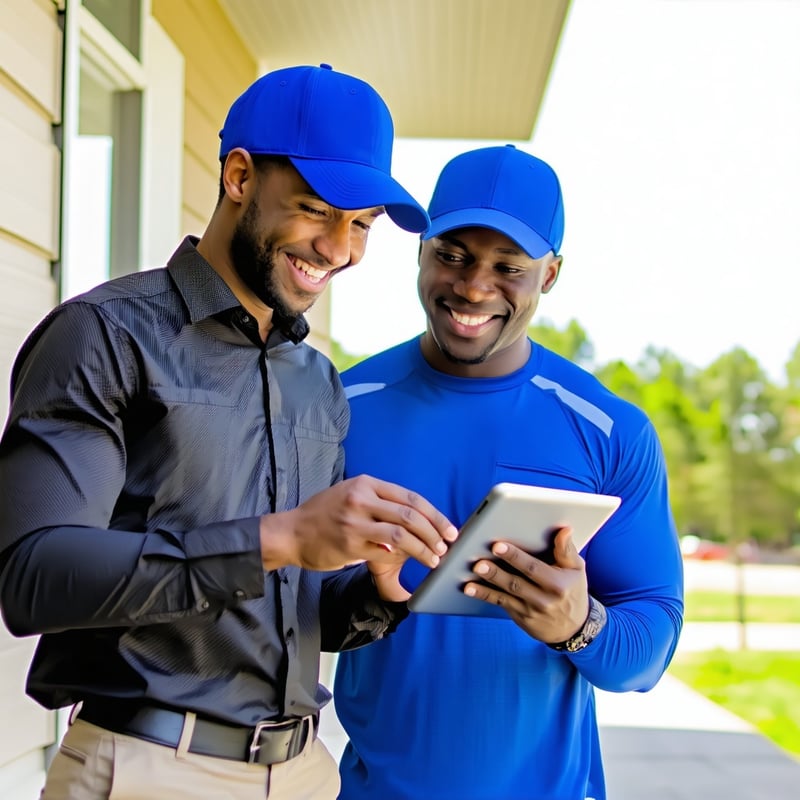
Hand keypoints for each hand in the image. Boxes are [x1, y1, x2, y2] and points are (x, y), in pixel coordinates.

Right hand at [259, 475, 457, 576]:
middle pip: (411, 516)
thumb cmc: (323, 514)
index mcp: (366, 484)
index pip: (410, 498)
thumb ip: (378, 502)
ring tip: (434, 558)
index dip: (434, 515)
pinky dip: (401, 558)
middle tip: (447, 545)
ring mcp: (355, 522)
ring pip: (402, 535)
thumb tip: (413, 518)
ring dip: (424, 548)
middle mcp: (362, 499)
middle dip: (435, 532)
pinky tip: (410, 563)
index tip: (449, 528)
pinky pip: (384, 552)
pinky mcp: (350, 545)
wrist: (291, 532)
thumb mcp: (350, 494)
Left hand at [463, 527, 589, 642]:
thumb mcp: (576, 570)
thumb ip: (567, 550)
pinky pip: (500, 604)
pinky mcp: (520, 617)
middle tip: (478, 562)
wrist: (573, 628)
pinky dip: (484, 595)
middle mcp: (543, 599)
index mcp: (557, 584)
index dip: (515, 557)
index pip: (533, 569)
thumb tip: (564, 529)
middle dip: (496, 572)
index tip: (498, 546)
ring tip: (470, 574)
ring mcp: (530, 610)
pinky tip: (470, 589)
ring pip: (505, 595)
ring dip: (485, 585)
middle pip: (515, 583)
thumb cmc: (572, 590)